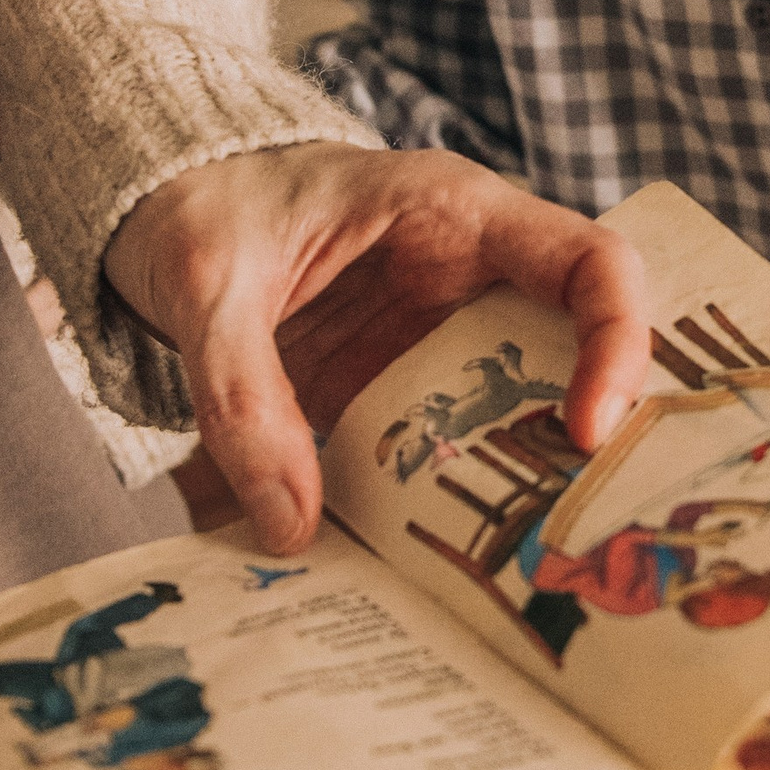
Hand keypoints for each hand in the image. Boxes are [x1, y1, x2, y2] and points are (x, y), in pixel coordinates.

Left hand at [105, 144, 650, 555]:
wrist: (153, 211)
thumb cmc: (198, 206)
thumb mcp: (208, 287)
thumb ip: (242, 396)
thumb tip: (292, 526)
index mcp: (454, 212)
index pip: (591, 264)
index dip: (615, 343)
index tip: (587, 430)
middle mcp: (468, 275)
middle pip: (578, 354)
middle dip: (588, 439)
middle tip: (575, 523)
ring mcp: (436, 340)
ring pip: (519, 416)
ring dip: (519, 484)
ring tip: (516, 563)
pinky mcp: (397, 393)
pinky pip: (443, 451)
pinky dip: (443, 504)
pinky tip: (426, 564)